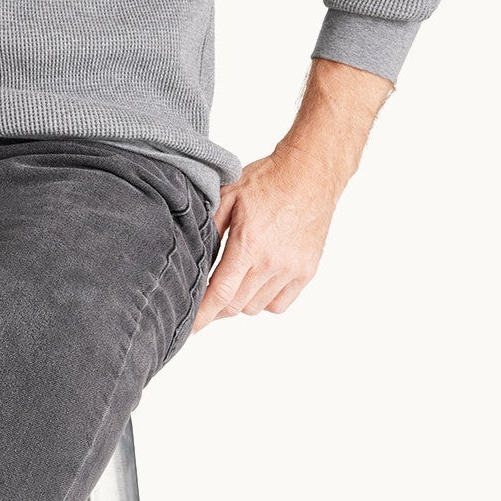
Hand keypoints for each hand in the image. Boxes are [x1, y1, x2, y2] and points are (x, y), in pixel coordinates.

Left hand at [194, 56, 392, 332]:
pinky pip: (279, 305)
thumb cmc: (268, 179)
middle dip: (217, 307)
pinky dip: (265, 301)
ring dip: (240, 302)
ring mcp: (292, 269)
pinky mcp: (307, 271)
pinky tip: (258, 283)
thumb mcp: (227, 196)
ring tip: (235, 282)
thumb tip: (189, 258)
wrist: (312, 171)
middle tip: (208, 298)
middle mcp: (272, 261)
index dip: (202, 315)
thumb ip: (207, 228)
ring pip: (255, 307)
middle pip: (235, 306)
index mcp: (249, 244)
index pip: (220, 294)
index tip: (189, 328)